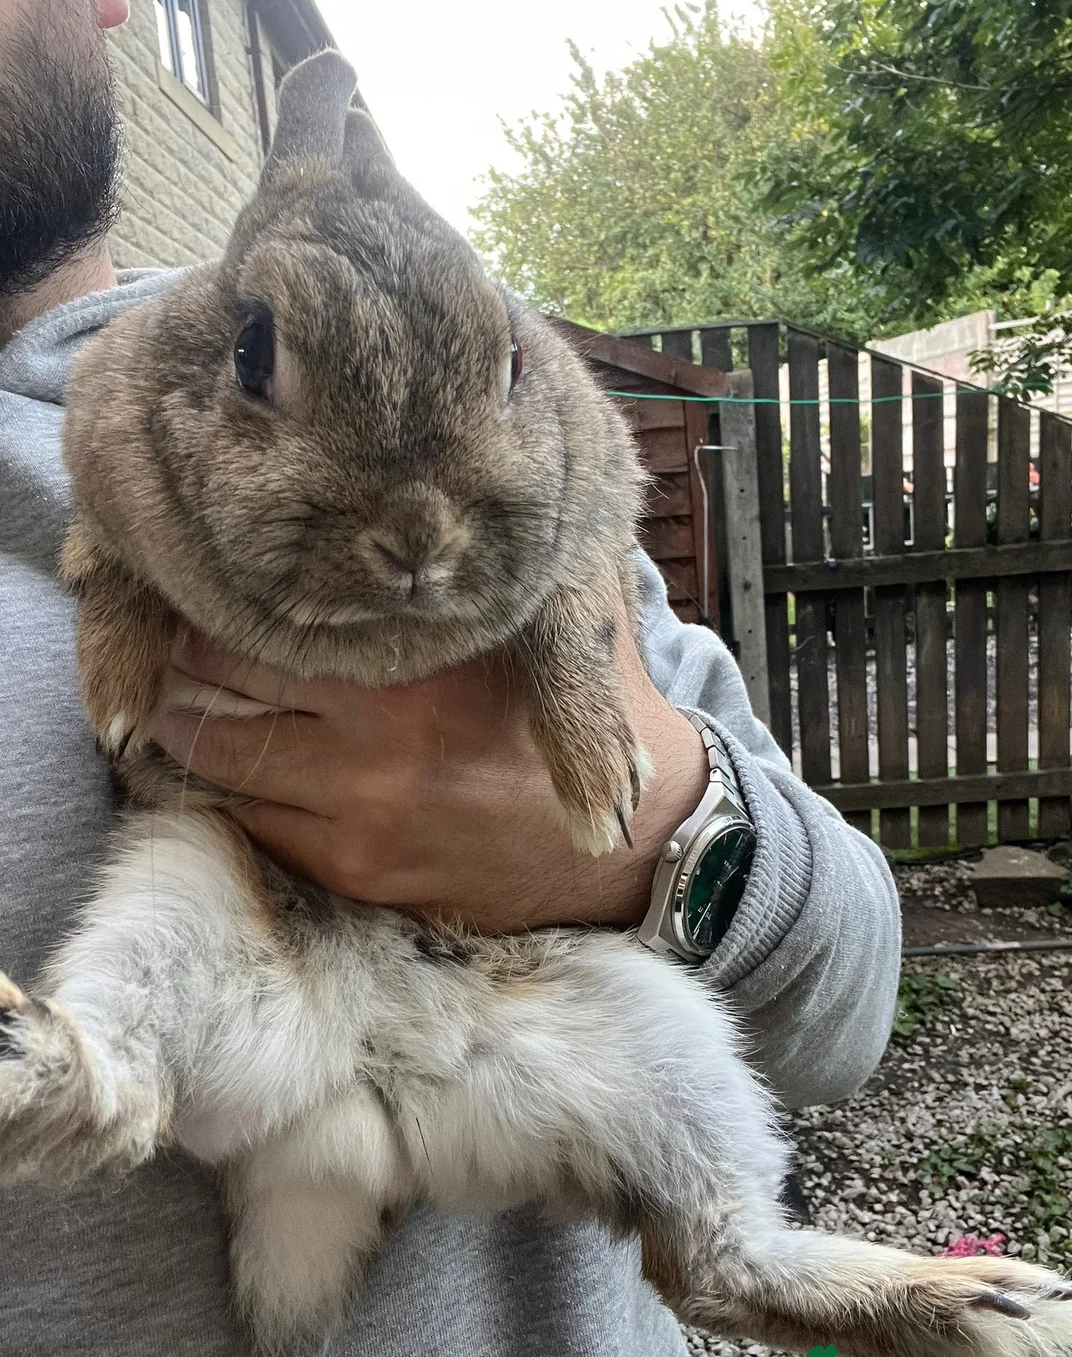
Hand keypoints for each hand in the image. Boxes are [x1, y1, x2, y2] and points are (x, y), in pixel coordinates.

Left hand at [147, 611, 706, 933]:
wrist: (632, 847)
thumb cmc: (585, 712)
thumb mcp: (555, 618)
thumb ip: (484, 568)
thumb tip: (426, 485)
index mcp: (418, 668)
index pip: (266, 617)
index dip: (212, 591)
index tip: (191, 568)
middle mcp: (375, 742)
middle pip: (219, 684)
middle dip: (177, 652)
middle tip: (155, 623)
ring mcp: (359, 816)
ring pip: (221, 760)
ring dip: (182, 722)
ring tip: (164, 687)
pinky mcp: (357, 872)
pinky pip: (253, 824)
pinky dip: (224, 786)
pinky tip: (215, 757)